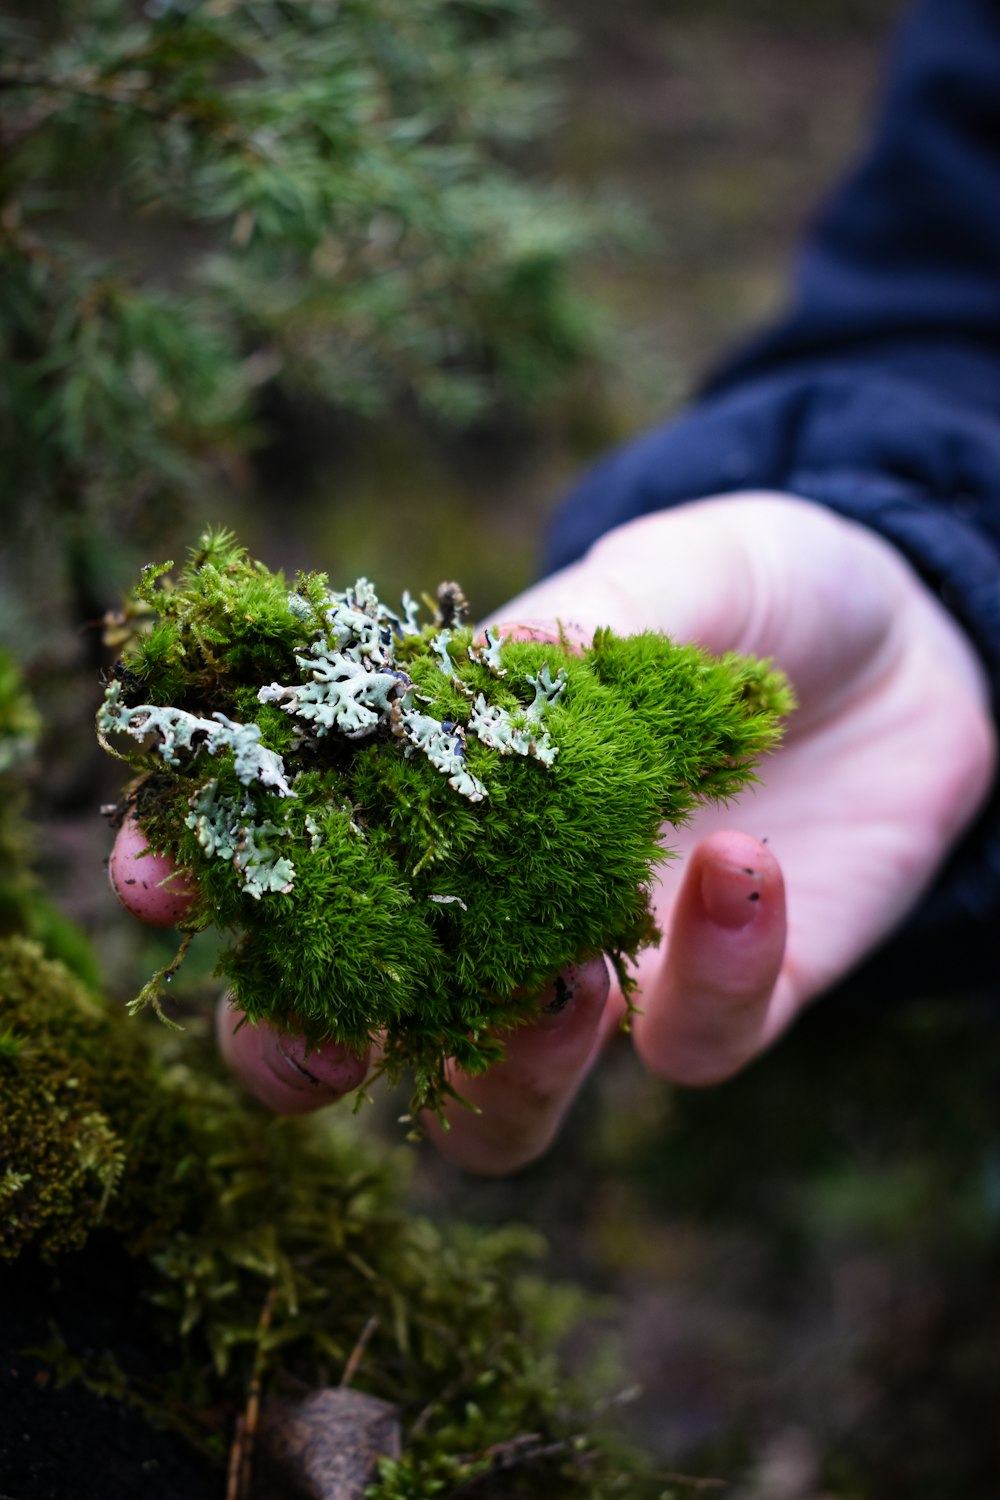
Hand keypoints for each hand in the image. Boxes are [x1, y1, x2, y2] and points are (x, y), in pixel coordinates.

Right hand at [109, 492, 996, 1163]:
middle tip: (323, 1040)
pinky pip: (696, 1044)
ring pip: (504, 1108)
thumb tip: (469, 682)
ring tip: (552, 974)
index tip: (163, 880)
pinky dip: (712, 971)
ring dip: (505, 1066)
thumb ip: (565, 639)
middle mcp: (502, 901)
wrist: (915, 631)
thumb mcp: (659, 578)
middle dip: (308, 1050)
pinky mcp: (731, 1000)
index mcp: (445, 788)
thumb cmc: (751, 584)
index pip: (298, 853)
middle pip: (361, 1031)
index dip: (216, 876)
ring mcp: (609, 966)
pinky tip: (740, 862)